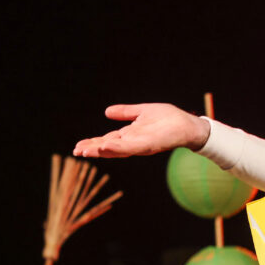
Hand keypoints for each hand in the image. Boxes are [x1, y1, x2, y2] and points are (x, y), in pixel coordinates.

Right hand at [73, 103, 210, 157]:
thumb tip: (107, 112)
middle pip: (108, 147)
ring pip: (116, 150)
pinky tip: (104, 148)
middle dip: (92, 149)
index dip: (93, 143)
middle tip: (76, 152)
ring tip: (84, 151)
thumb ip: (126, 112)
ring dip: (100, 151)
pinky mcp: (148, 145)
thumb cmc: (169, 118)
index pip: (108, 140)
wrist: (188, 124)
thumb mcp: (142, 111)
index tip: (79, 146)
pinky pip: (129, 148)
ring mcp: (140, 145)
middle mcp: (133, 142)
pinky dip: (116, 149)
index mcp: (130, 134)